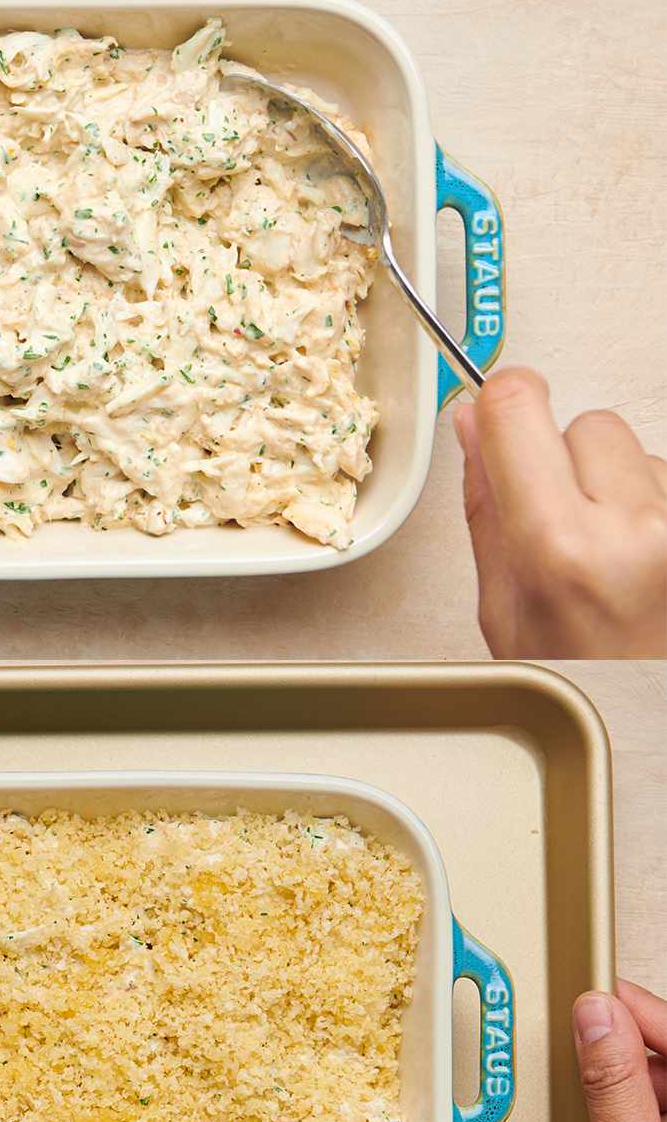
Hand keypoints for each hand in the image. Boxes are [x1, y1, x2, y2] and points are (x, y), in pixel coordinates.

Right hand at [455, 368, 666, 657]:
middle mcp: (636, 528)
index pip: (517, 407)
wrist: (651, 718)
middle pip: (585, 423)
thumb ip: (487, 503)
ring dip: (618, 490)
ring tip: (611, 562)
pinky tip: (642, 566)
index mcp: (561, 548)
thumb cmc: (583, 686)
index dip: (501, 403)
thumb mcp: (504, 608)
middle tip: (563, 532)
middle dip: (565, 463)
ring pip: (637, 452)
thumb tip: (473, 424)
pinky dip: (653, 511)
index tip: (497, 413)